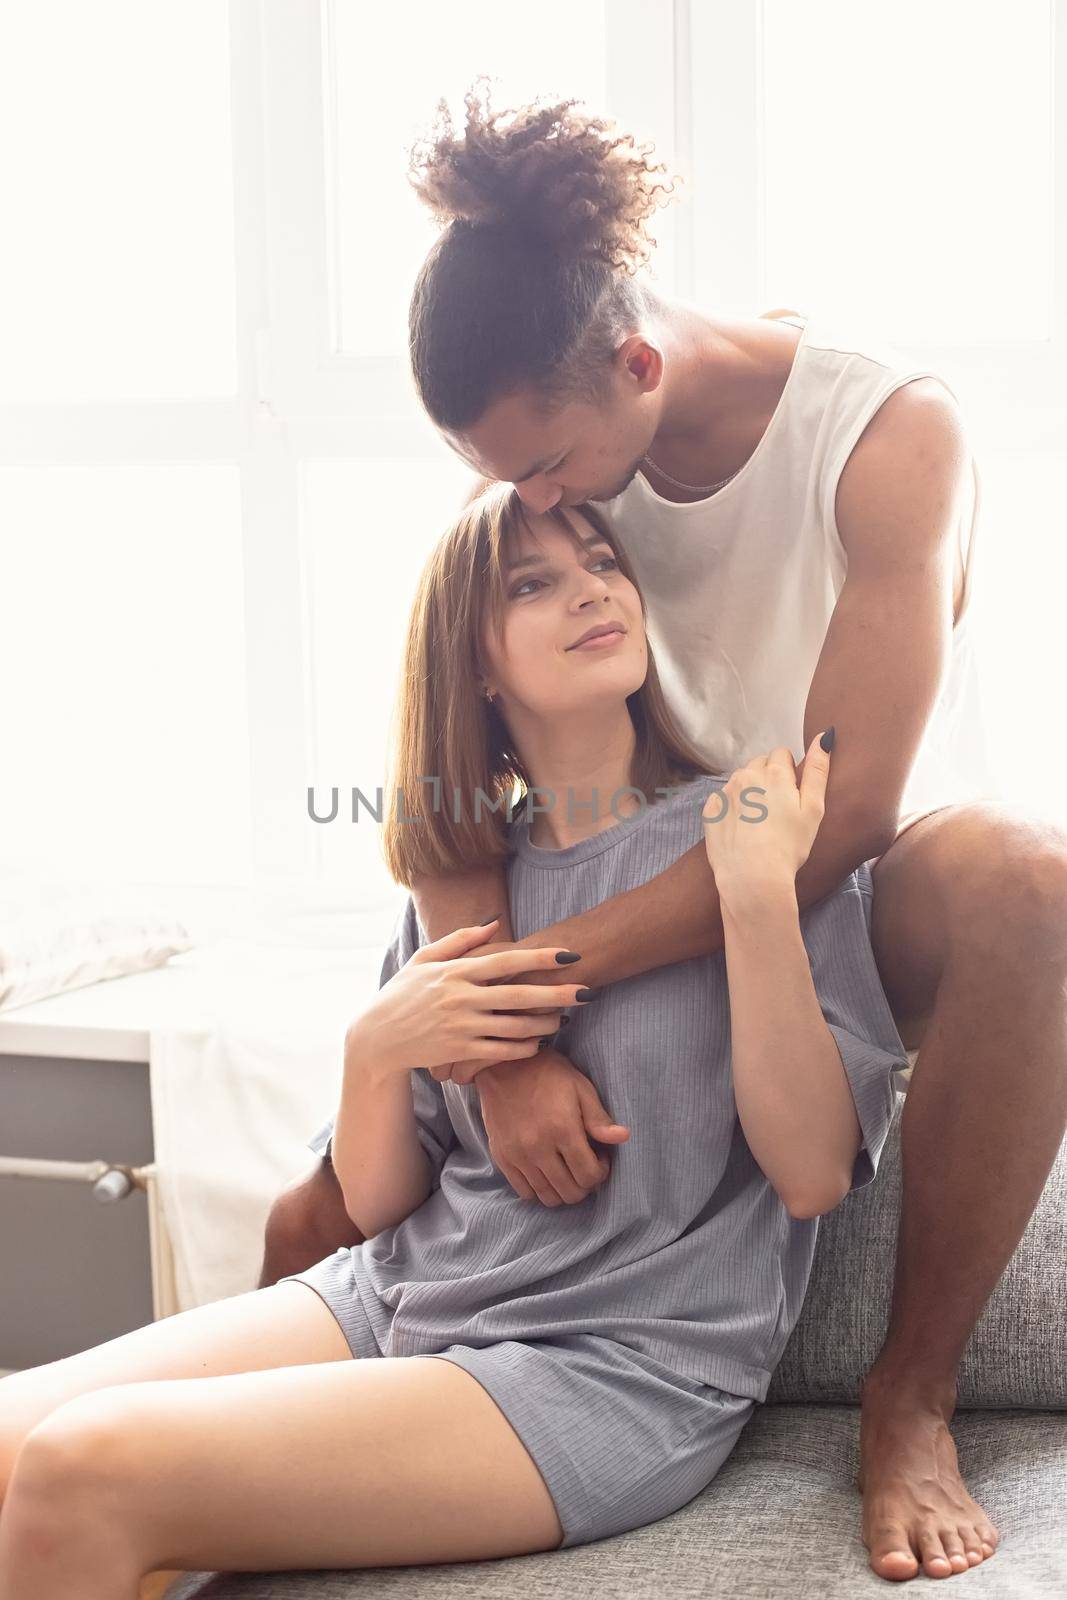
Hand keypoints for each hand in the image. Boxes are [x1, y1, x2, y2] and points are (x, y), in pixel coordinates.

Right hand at [347, 919, 585, 1080]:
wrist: (377, 1038)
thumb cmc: (401, 994)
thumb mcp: (424, 960)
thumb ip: (460, 941)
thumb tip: (494, 925)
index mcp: (455, 972)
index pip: (506, 961)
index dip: (539, 958)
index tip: (569, 955)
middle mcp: (461, 998)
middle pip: (519, 996)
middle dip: (557, 993)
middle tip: (588, 991)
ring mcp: (462, 1026)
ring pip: (515, 1026)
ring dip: (546, 1023)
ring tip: (566, 1019)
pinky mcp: (460, 1051)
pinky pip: (502, 1050)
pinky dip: (524, 1047)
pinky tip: (539, 1042)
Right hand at [476, 1044, 630, 1205]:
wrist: (504, 1065)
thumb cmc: (547, 1073)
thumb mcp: (580, 1087)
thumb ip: (598, 1118)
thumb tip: (623, 1137)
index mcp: (562, 1129)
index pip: (589, 1175)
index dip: (601, 1173)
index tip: (600, 1158)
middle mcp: (538, 1148)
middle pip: (570, 1192)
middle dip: (585, 1185)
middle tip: (585, 1166)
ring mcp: (518, 1156)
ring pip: (548, 1197)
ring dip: (563, 1190)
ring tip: (567, 1170)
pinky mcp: (502, 1158)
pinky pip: (524, 1192)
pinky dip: (540, 1189)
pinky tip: (546, 1171)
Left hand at [703, 731, 831, 901]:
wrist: (752, 877)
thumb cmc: (789, 846)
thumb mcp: (814, 809)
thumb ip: (818, 769)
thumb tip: (825, 736)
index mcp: (774, 773)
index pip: (781, 753)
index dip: (788, 772)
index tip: (791, 795)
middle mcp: (746, 776)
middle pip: (759, 764)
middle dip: (768, 778)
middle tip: (777, 810)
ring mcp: (725, 792)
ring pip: (740, 780)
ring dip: (749, 791)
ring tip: (759, 820)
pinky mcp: (710, 810)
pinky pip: (722, 799)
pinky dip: (731, 808)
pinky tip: (741, 828)